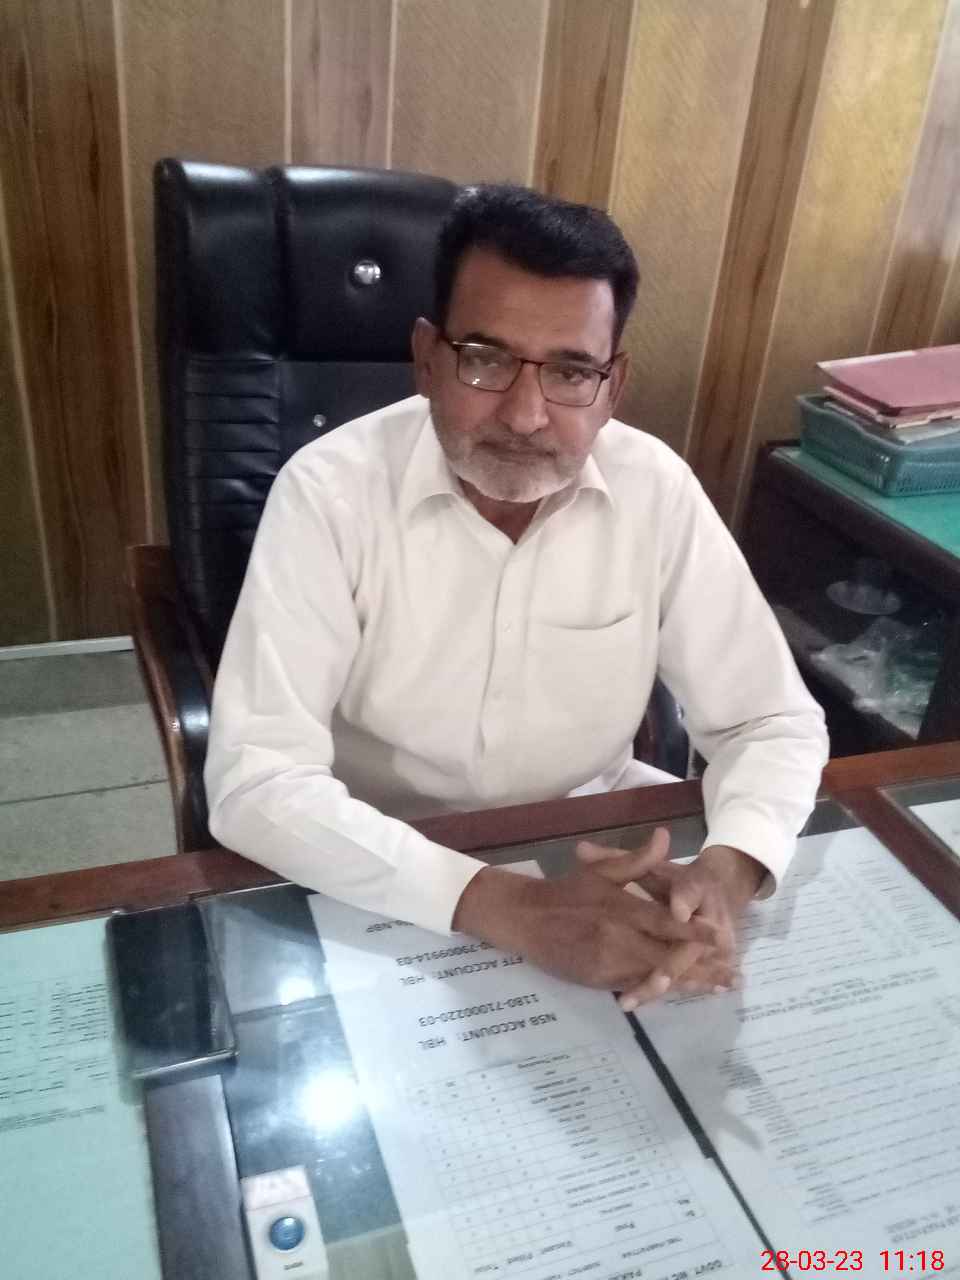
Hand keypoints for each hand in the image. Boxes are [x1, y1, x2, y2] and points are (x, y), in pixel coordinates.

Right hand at [453, 828, 736, 1005]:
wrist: (526, 919)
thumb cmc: (566, 891)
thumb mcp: (602, 870)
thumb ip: (637, 859)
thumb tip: (666, 837)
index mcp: (621, 909)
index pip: (665, 923)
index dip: (694, 932)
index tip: (722, 937)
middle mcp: (618, 939)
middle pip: (668, 958)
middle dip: (703, 968)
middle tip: (733, 975)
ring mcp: (609, 964)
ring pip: (656, 978)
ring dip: (689, 984)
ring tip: (719, 988)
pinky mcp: (600, 981)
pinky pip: (637, 987)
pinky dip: (663, 991)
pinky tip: (683, 993)